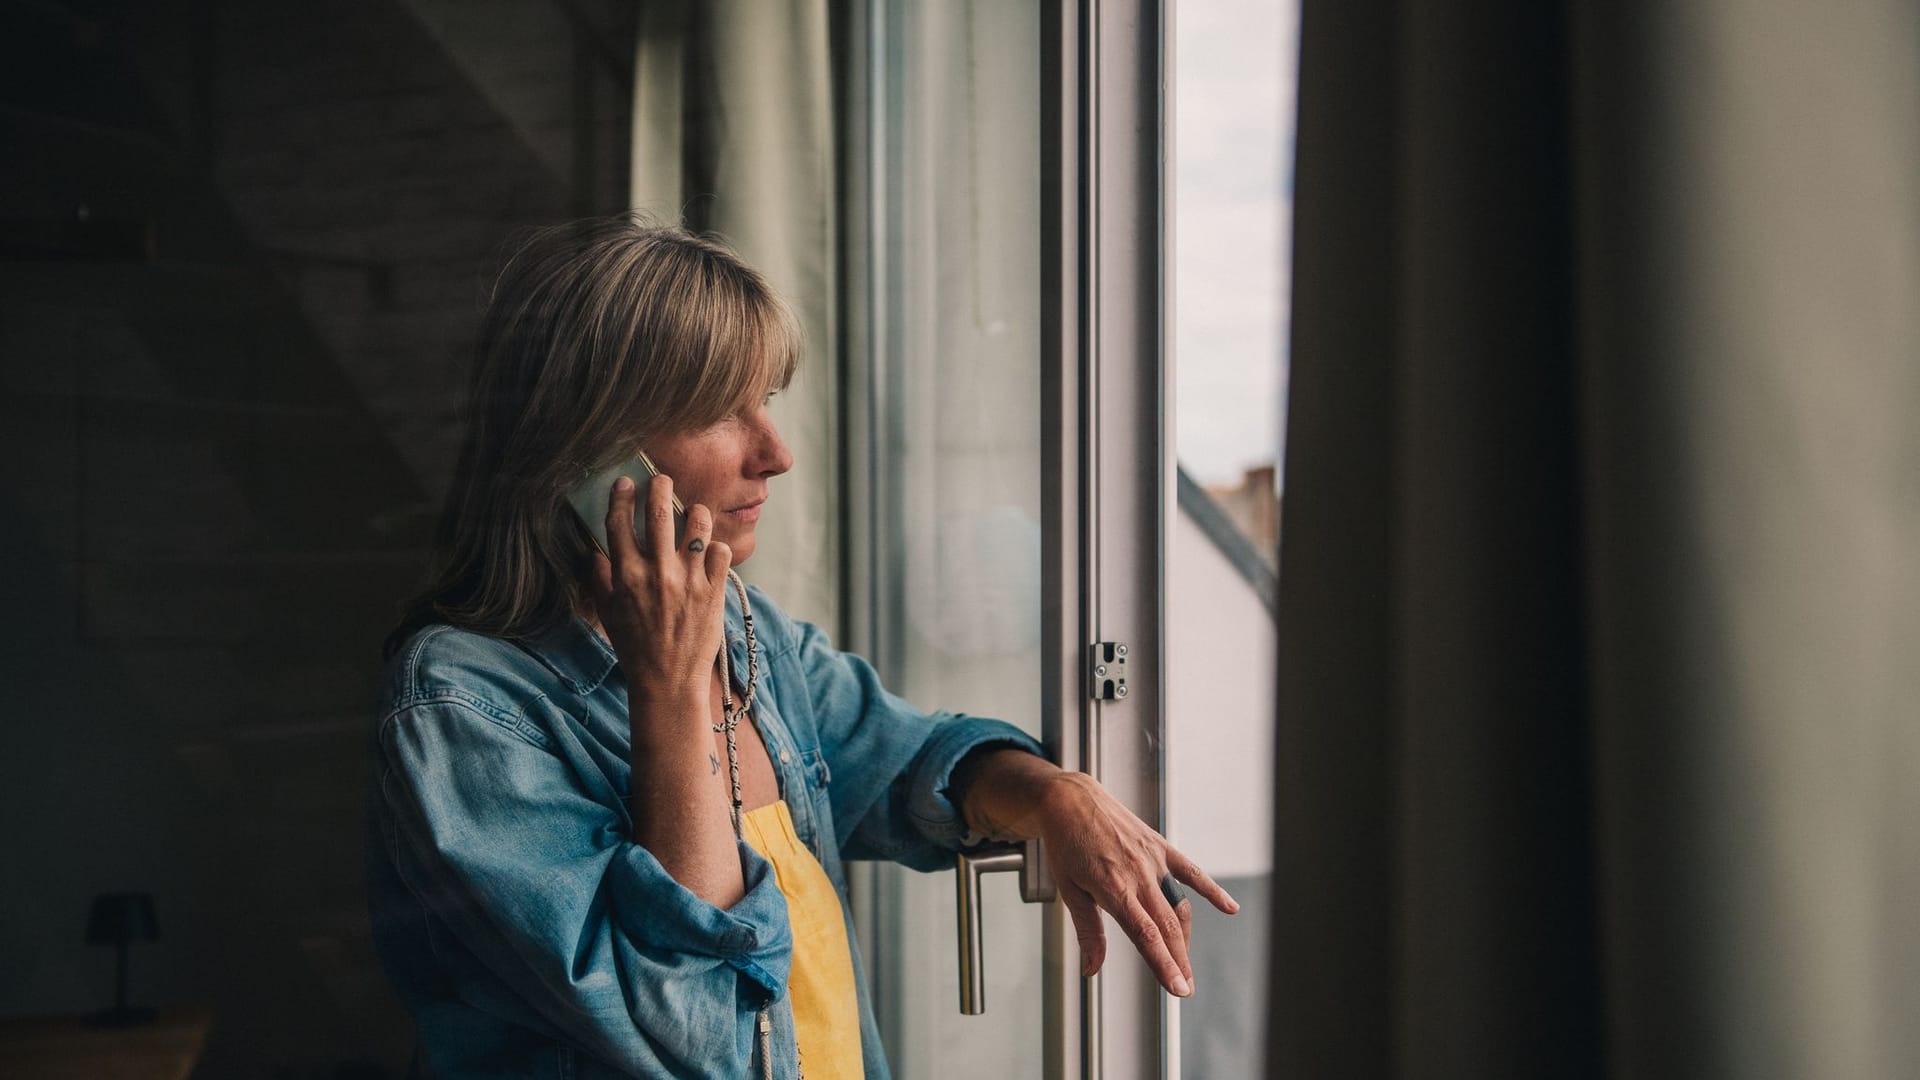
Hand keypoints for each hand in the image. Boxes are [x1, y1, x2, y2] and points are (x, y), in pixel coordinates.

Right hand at [584, 473, 732, 722]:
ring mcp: (689, 580)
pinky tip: (710, 553)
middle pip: (660, 512)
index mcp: (626, 576)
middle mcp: (657, 573)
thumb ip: (600, 579)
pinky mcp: (714, 591)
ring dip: (696, 513)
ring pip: (698, 523)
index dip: (621, 496)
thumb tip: (594, 551)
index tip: (625, 482)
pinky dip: (717, 548)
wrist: (668, 682)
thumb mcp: (608, 613)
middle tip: (662, 480)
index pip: (620, 523)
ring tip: (694, 515)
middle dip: (660, 487)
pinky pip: (722, 551)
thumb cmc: (635, 648)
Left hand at [1029, 772, 1238, 996]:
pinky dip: (1212, 891)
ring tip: (1184, 962)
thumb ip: (1088, 931)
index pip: (1146, 935)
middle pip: (1167, 926)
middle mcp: (1138, 874)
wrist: (1071, 800)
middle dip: (1179, 961)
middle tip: (1185, 988)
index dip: (1164, 964)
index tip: (1177, 988)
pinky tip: (1229, 908)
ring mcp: (1153, 860)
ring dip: (1185, 937)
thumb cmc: (1066, 843)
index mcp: (1113, 887)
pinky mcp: (1160, 847)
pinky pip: (1192, 872)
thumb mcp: (1068, 890)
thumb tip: (1092, 968)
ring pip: (1179, 906)